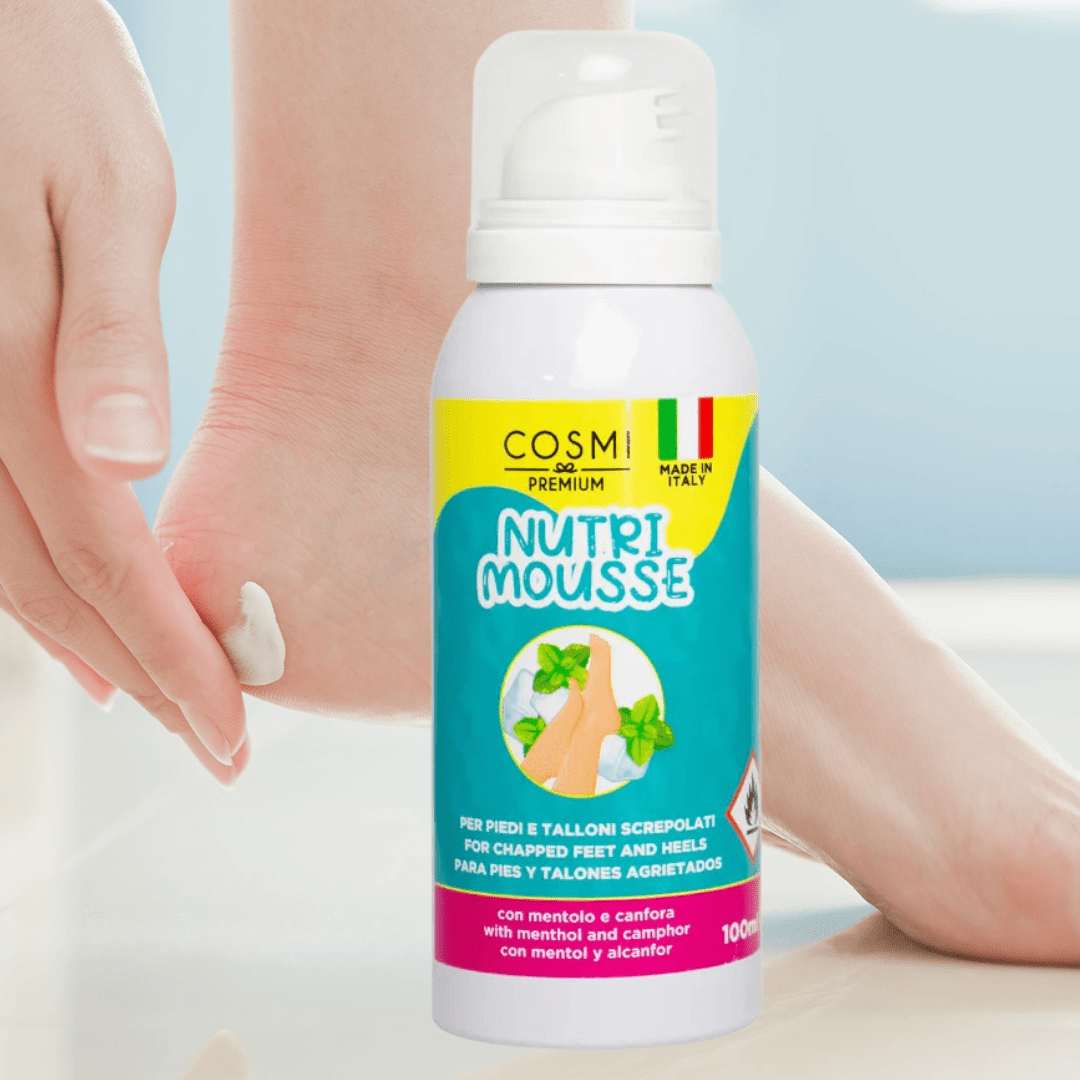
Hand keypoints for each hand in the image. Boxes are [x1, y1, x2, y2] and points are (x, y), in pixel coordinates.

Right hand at [0, 0, 246, 779]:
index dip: (169, 650)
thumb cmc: (39, 81)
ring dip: (84, 640)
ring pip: (5, 559)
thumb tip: (126, 459)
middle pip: (53, 582)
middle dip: (142, 671)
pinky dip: (37, 576)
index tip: (226, 725)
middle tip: (212, 743)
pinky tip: (73, 602)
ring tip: (152, 696)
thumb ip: (108, 330)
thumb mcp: (103, 189)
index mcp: (16, 368)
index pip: (104, 554)